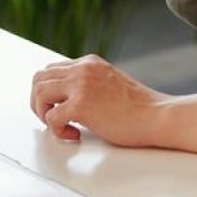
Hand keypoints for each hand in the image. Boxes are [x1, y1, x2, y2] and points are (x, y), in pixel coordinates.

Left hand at [30, 54, 169, 145]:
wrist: (157, 115)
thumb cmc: (139, 107)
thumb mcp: (108, 83)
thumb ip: (88, 84)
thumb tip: (65, 99)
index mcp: (89, 63)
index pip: (51, 70)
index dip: (48, 92)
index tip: (56, 108)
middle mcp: (83, 68)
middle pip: (39, 78)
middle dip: (39, 102)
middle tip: (53, 118)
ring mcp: (81, 85)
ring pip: (39, 93)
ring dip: (44, 113)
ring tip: (62, 125)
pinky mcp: (82, 104)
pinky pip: (51, 117)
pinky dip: (57, 130)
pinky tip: (74, 134)